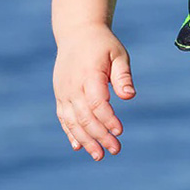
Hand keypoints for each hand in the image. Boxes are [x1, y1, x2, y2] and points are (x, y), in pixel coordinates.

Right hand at [53, 24, 135, 159]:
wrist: (77, 34)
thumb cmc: (103, 45)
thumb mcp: (118, 54)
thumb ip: (123, 76)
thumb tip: (129, 96)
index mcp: (89, 74)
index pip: (97, 103)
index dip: (108, 119)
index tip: (120, 131)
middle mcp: (73, 86)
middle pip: (85, 117)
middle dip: (100, 136)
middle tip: (115, 150)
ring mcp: (63, 92)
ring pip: (72, 121)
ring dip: (85, 140)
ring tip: (99, 155)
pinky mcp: (60, 95)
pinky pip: (63, 118)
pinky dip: (70, 133)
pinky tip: (79, 146)